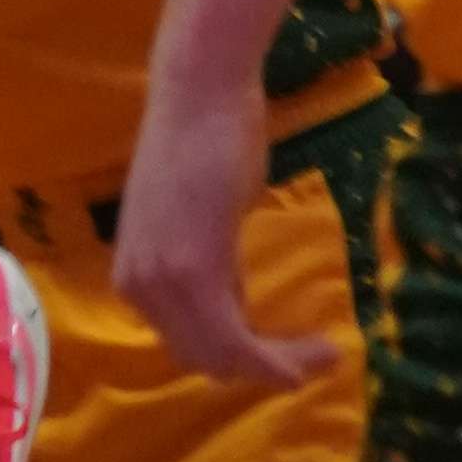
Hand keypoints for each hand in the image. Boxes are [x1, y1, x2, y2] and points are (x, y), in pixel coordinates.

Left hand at [115, 69, 332, 388]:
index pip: (186, 347)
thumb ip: (209, 270)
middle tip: (317, 357)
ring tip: (329, 353)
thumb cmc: (205, 142)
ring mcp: (162, 284)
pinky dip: (282, 358)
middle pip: (205, 360)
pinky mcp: (195, 276)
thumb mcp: (198, 226)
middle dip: (263, 368)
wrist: (200, 93)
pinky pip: (240, 343)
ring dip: (282, 365)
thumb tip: (234, 308)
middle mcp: (138, 289)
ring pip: (226, 358)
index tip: (287, 356)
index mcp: (132, 278)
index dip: (239, 360)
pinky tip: (323, 349)